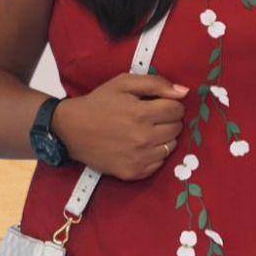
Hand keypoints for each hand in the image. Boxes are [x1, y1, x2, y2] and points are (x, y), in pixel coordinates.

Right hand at [51, 74, 187, 180]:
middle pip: (176, 128)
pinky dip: (154, 154)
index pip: (177, 110)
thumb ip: (156, 83)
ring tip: (145, 131)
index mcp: (141, 113)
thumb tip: (184, 92)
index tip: (158, 104)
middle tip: (150, 117)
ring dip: (163, 137)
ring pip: (170, 146)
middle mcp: (143, 138)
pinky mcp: (133, 172)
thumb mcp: (123, 83)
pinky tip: (139, 146)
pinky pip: (159, 163)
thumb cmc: (99, 103)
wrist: (71, 130)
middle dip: (168, 120)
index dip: (170, 104)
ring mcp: (139, 158)